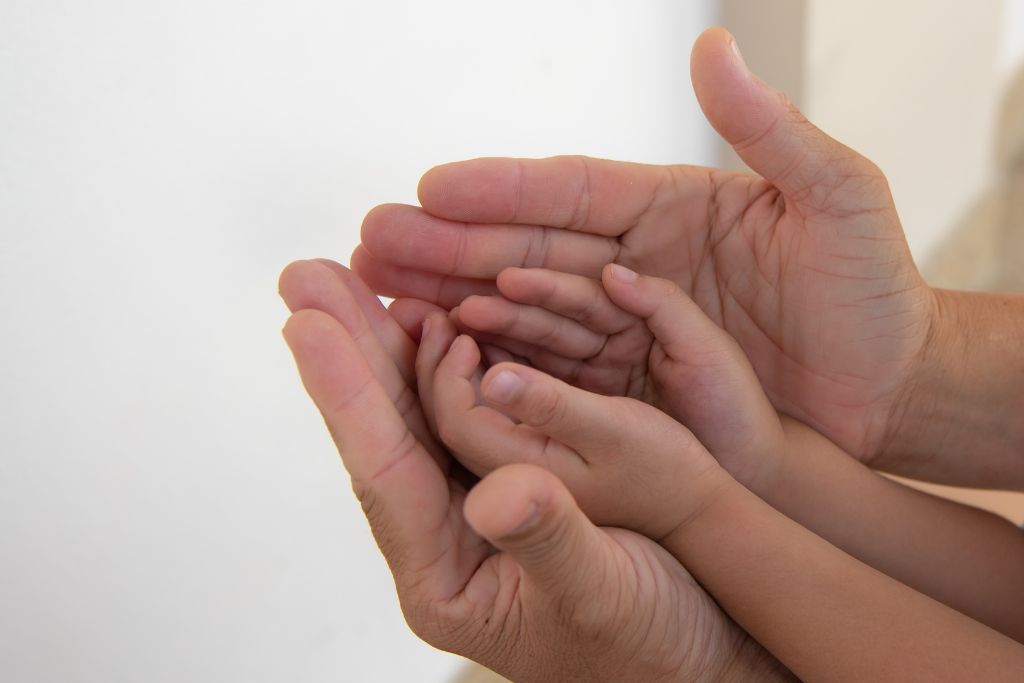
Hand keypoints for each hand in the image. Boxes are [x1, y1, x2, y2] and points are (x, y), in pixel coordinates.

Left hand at [278, 260, 791, 681]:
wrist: (696, 653)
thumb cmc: (652, 643)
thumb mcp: (605, 594)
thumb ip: (549, 542)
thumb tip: (496, 491)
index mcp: (447, 578)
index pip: (384, 471)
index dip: (345, 392)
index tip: (305, 322)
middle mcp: (446, 540)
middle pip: (384, 430)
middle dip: (347, 348)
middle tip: (307, 276)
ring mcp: (472, 511)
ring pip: (416, 414)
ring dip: (385, 344)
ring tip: (353, 281)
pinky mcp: (507, 487)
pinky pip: (460, 413)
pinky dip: (443, 360)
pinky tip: (431, 318)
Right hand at [354, 27, 934, 470]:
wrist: (892, 386)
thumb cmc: (875, 289)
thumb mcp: (838, 193)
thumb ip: (769, 127)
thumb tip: (712, 45)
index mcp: (672, 207)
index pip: (571, 191)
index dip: (500, 190)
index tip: (430, 186)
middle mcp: (635, 261)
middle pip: (526, 249)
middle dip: (446, 247)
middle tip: (369, 244)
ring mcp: (626, 323)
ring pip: (524, 309)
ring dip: (451, 303)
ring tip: (381, 296)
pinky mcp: (631, 383)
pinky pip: (552, 369)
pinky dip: (496, 362)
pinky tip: (440, 358)